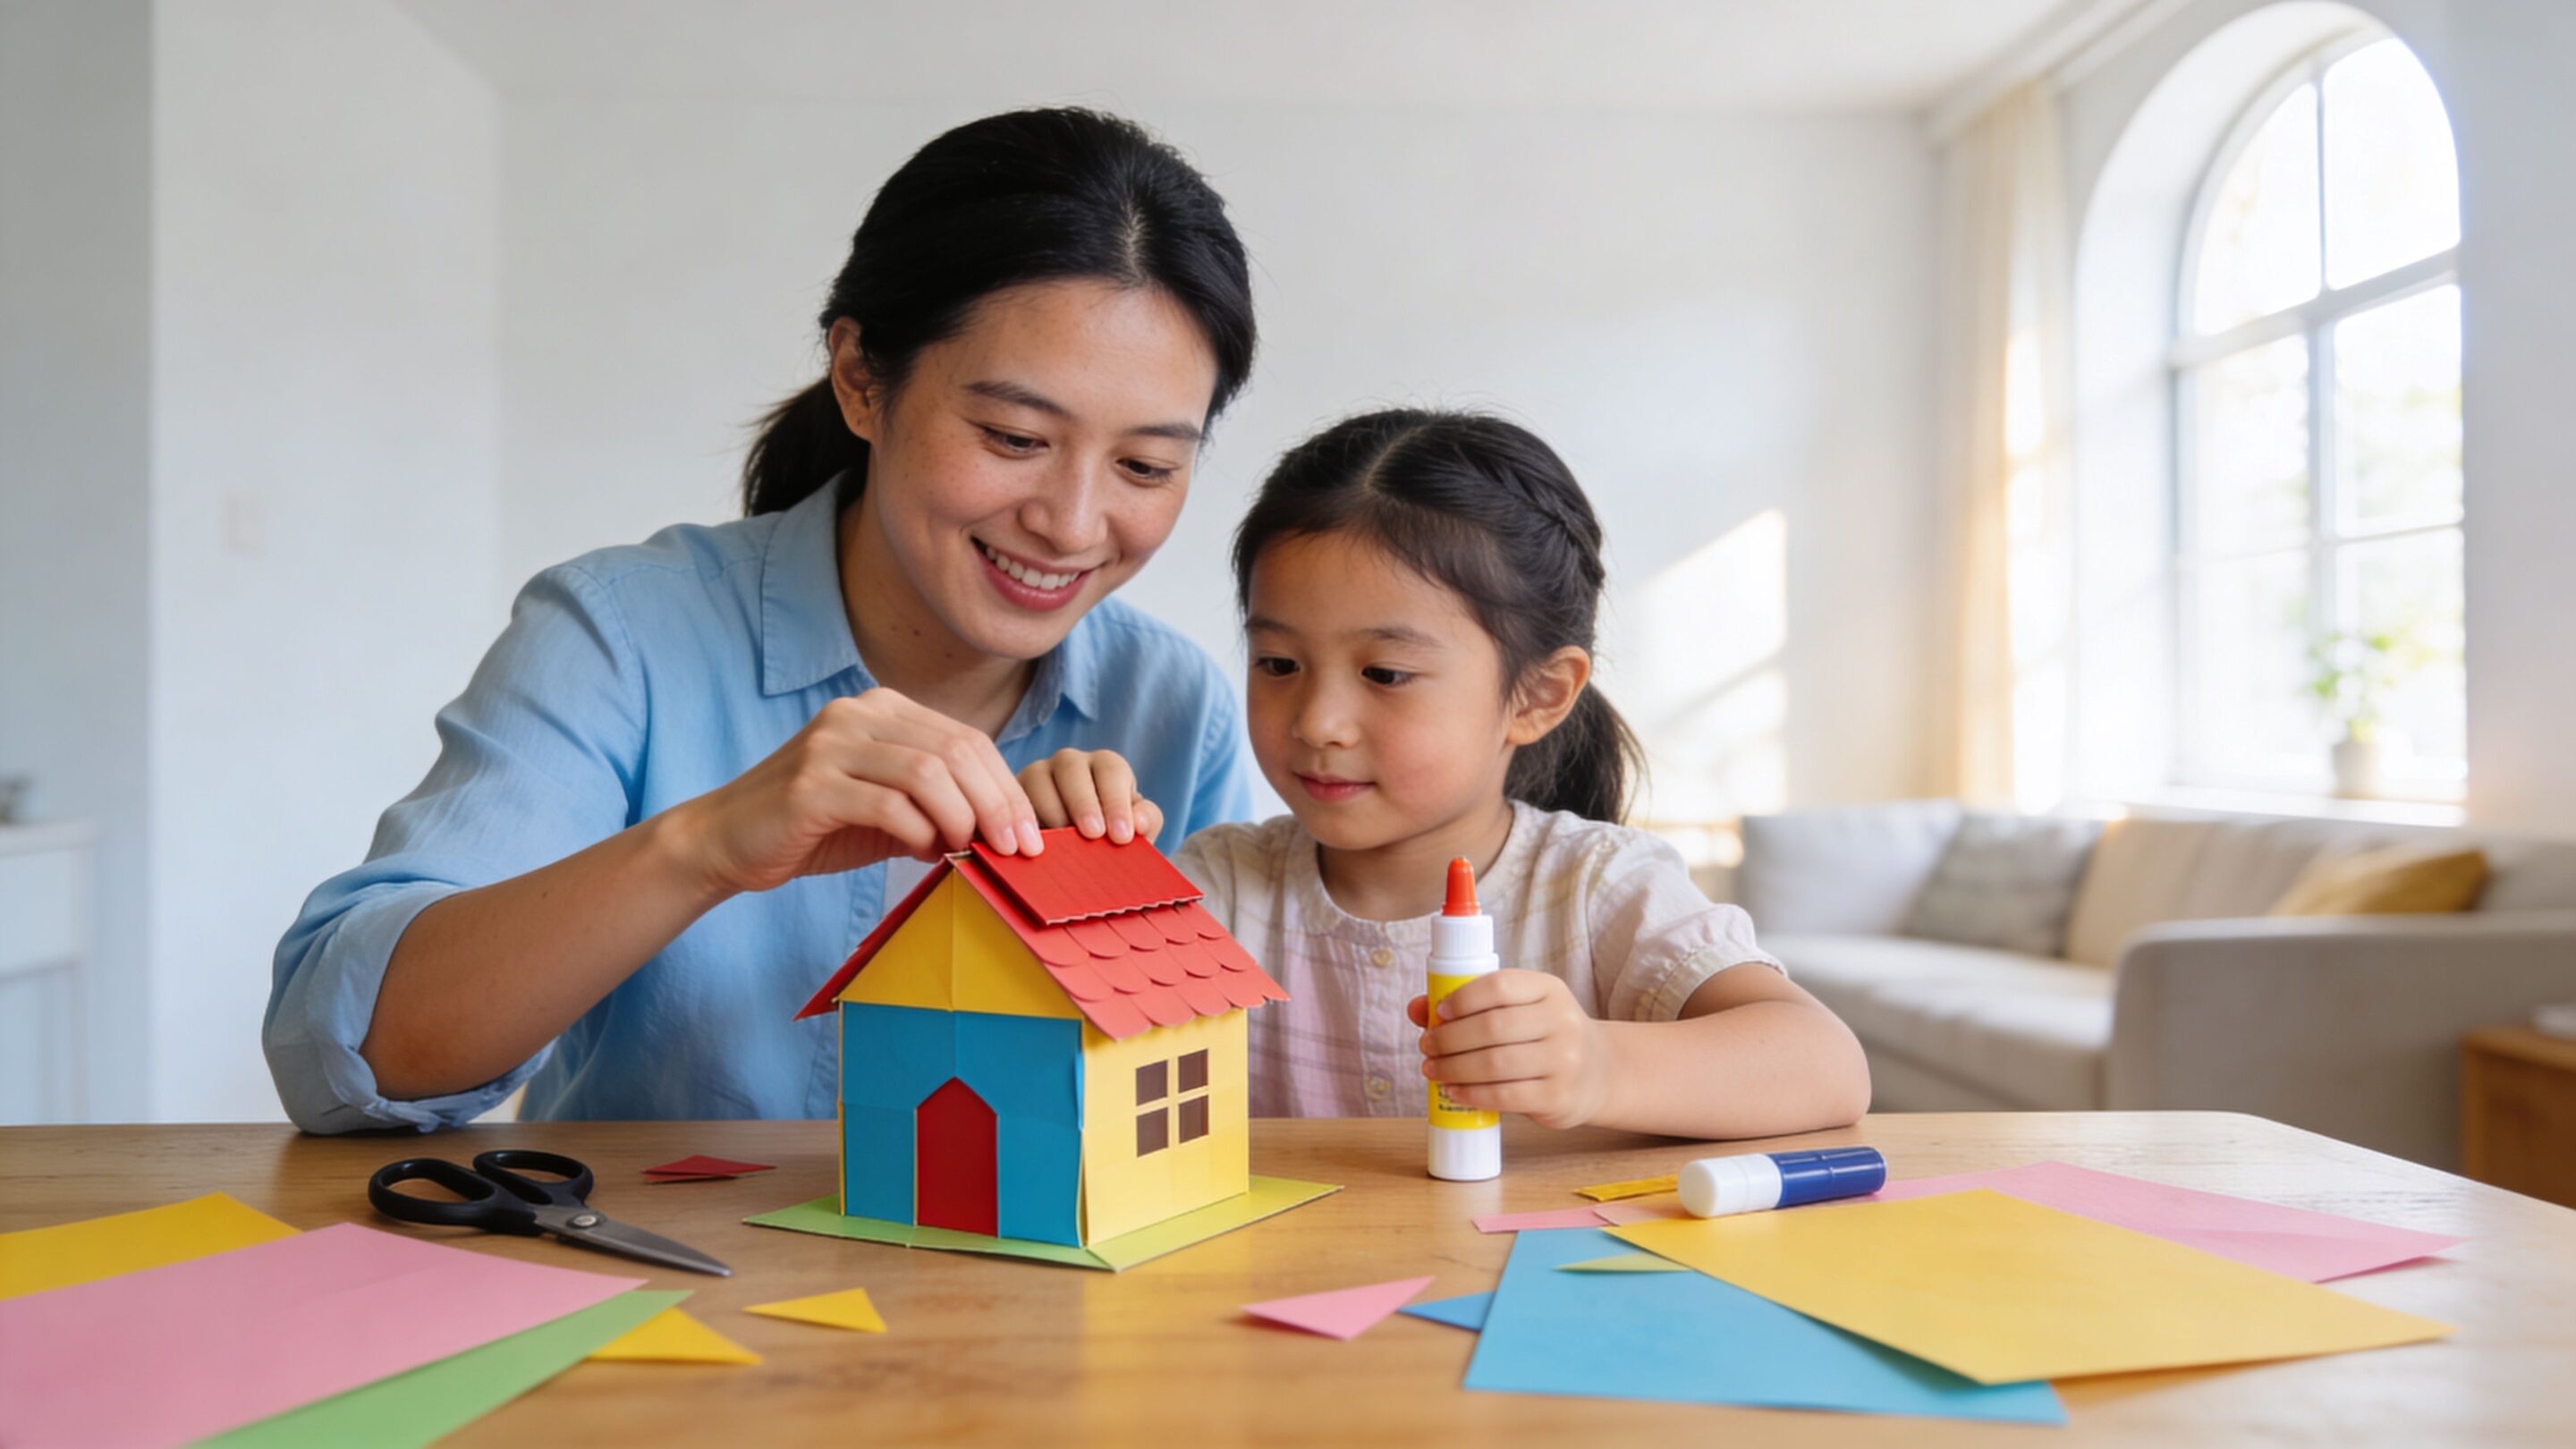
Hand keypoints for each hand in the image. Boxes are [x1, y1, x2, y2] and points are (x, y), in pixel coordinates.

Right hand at [663, 689, 1043, 897]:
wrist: (727, 840)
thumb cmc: (814, 826)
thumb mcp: (885, 809)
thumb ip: (936, 807)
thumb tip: (1001, 832)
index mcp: (881, 710)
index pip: (967, 739)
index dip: (1006, 787)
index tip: (1029, 834)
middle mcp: (858, 715)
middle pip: (955, 751)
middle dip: (997, 803)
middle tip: (1018, 849)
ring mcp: (831, 745)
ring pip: (927, 773)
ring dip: (963, 818)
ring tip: (975, 853)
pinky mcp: (810, 785)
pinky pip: (887, 804)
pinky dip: (919, 833)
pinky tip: (924, 854)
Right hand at [1017, 748, 1163, 843]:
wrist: (1079, 857)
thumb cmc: (1110, 838)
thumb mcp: (1134, 830)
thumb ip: (1146, 822)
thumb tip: (1138, 823)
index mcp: (1104, 767)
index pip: (1111, 769)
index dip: (1116, 801)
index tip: (1122, 836)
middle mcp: (1068, 764)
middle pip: (1070, 767)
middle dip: (1083, 802)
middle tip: (1093, 836)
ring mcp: (1036, 777)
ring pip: (1036, 780)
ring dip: (1049, 811)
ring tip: (1062, 845)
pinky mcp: (1012, 797)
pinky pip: (1011, 803)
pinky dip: (1019, 824)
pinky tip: (1029, 847)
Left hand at [1410, 970, 1610, 1129]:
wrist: (1598, 1073)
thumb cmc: (1544, 1036)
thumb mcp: (1521, 1009)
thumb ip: (1472, 1004)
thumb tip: (1416, 1008)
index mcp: (1549, 989)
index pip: (1500, 985)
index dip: (1463, 998)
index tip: (1438, 1013)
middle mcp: (1562, 1020)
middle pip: (1492, 1027)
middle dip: (1449, 1039)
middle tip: (1426, 1046)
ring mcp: (1565, 1060)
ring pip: (1495, 1063)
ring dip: (1454, 1068)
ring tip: (1433, 1069)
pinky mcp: (1558, 1097)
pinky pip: (1506, 1096)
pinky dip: (1473, 1094)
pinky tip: (1455, 1091)